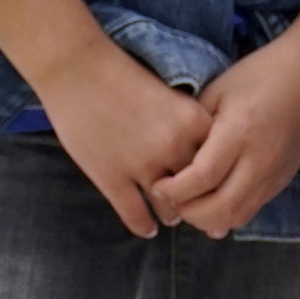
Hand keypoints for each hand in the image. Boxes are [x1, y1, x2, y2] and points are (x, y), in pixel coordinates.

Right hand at [36, 38, 213, 239]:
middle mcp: (175, 148)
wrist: (78, 69)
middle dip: (200, 202)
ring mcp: (143, 167)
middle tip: (204, 214)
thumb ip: (189, 125)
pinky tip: (147, 230)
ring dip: (172, 215)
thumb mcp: (171, 96)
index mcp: (194, 122)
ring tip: (173, 218)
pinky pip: (135, 214)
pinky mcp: (112, 179)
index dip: (220, 175)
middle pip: (198, 188)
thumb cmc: (124, 75)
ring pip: (168, 206)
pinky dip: (143, 225)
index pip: (220, 161)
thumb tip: (204, 152)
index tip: (221, 186)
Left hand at [149, 32, 299, 238]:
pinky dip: (227, 213)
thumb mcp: (217, 92)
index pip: (201, 178)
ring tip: (190, 202)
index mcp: (240, 131)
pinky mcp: (283, 179)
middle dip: (187, 212)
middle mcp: (261, 158)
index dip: (173, 190)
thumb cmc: (258, 76)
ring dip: (208, 219)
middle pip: (219, 208)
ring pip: (236, 217)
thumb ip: (194, 128)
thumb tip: (170, 160)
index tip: (157, 184)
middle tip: (170, 197)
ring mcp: (276, 172)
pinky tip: (212, 201)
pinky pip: (251, 210)